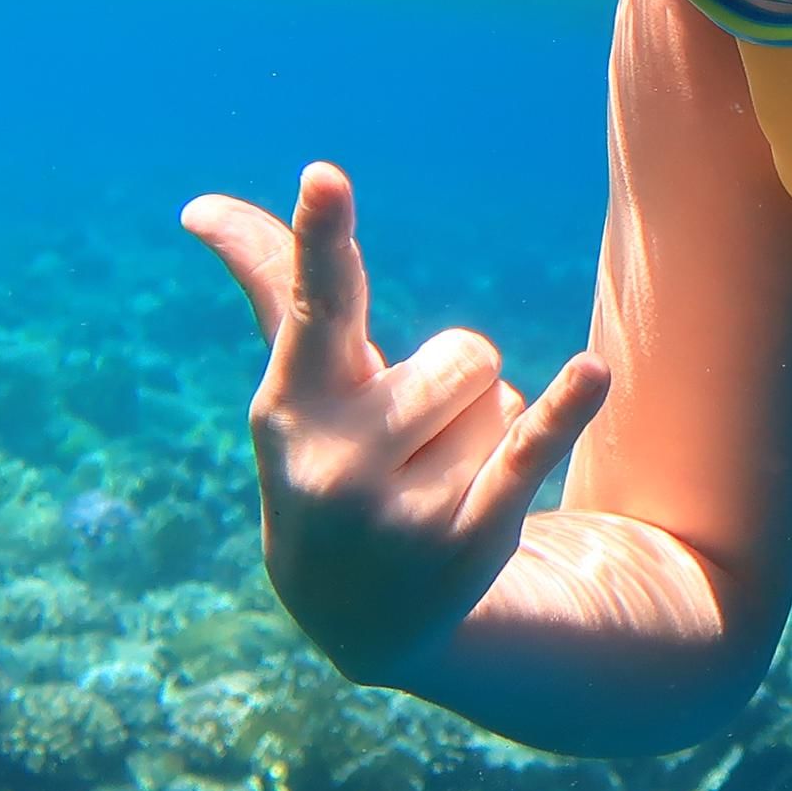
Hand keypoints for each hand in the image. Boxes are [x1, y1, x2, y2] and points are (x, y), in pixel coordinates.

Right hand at [180, 163, 610, 681]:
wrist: (356, 616)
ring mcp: (400, 507)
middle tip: (414, 445)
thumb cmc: (332, 460)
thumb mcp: (301, 387)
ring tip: (438, 484)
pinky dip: (562, 414)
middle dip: (458, 387)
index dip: (321, 235)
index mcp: (291, 402)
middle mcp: (337, 457)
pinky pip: (530, 451)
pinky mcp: (468, 540)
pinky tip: (591, 372)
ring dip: (488, 432)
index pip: (319, 301)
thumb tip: (200, 206)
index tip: (326, 175)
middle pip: (464, 353)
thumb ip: (273, 286)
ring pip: (502, 400)